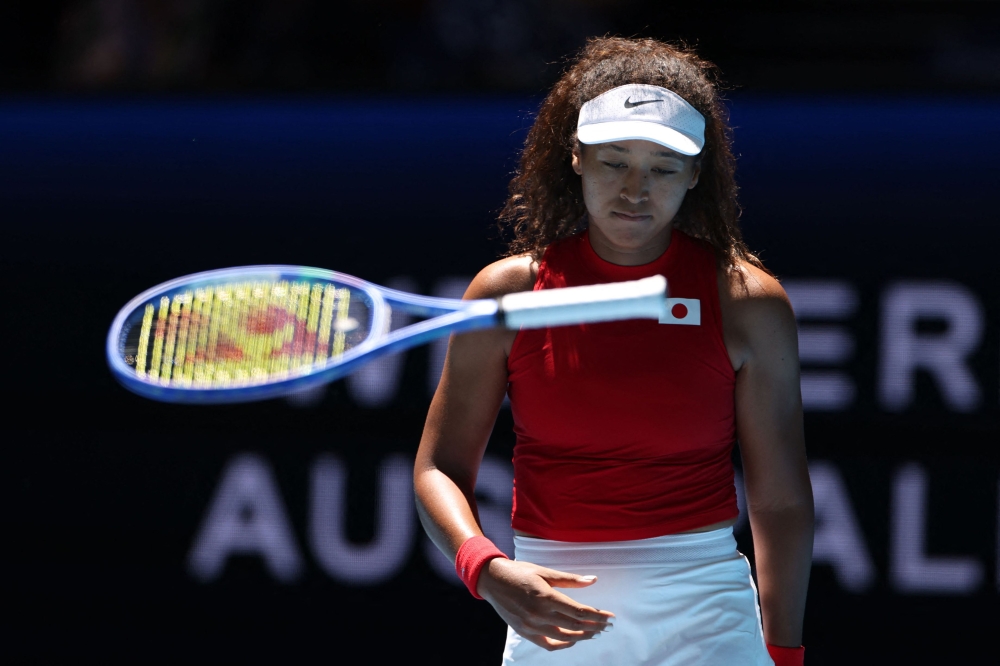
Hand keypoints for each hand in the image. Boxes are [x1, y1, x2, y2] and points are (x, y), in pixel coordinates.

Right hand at [478, 558, 614, 650]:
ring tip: (595, 632)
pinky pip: (549, 644)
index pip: (579, 612)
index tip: (610, 617)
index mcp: (546, 596)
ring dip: (583, 636)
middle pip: (575, 626)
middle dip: (596, 626)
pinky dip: (564, 644)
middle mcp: (539, 614)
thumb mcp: (545, 572)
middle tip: (609, 625)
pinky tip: (573, 639)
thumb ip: (570, 579)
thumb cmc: (520, 572)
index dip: (598, 616)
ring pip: (565, 637)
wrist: (492, 580)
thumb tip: (593, 580)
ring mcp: (531, 625)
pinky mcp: (525, 632)